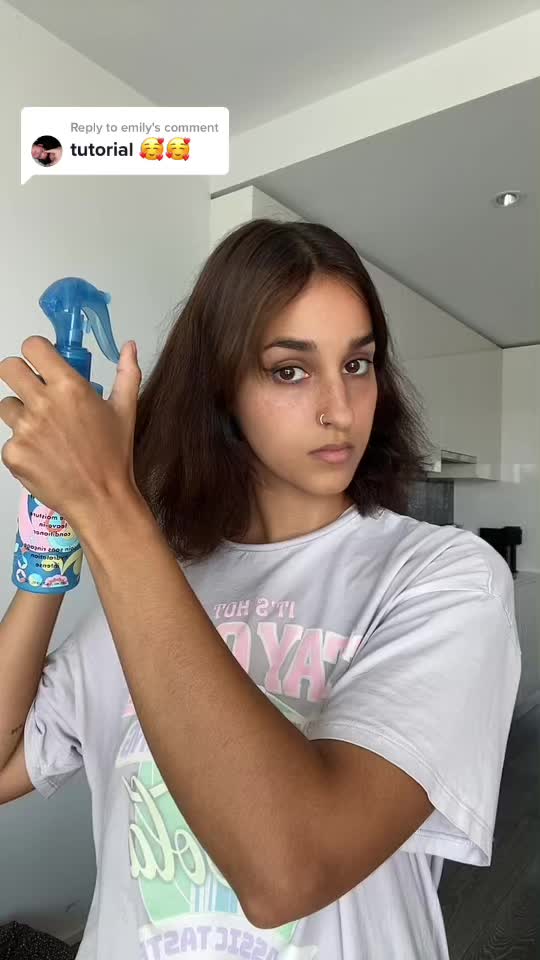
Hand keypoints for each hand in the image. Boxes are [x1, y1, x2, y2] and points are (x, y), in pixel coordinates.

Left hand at [0, 335, 141, 526]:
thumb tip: (129, 348)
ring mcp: (24, 429)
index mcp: (69, 387)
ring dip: (20, 413)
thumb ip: (126, 373)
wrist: (101, 499)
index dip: (36, 352)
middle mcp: (42, 404)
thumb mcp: (125, 411)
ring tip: (45, 432)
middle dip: (18, 374)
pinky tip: (44, 456)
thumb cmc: (114, 457)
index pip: (32, 347)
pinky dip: (23, 447)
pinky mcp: (13, 453)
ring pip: (6, 405)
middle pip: (7, 368)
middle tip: (33, 390)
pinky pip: (9, 440)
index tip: (42, 362)